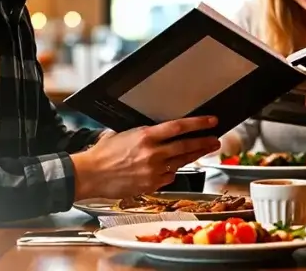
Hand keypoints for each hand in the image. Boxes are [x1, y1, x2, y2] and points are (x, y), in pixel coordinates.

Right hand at [73, 116, 220, 198]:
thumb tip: (155, 130)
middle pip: (186, 147)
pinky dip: (173, 171)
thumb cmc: (102, 154)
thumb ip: (142, 133)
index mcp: (146, 136)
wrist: (90, 175)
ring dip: (194, 157)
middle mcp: (153, 154)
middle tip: (215, 140)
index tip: (212, 122)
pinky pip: (169, 176)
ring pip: (181, 162)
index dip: (199, 124)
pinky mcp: (152, 185)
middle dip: (204, 143)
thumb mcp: (123, 134)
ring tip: (203, 151)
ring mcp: (153, 171)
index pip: (179, 127)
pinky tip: (175, 167)